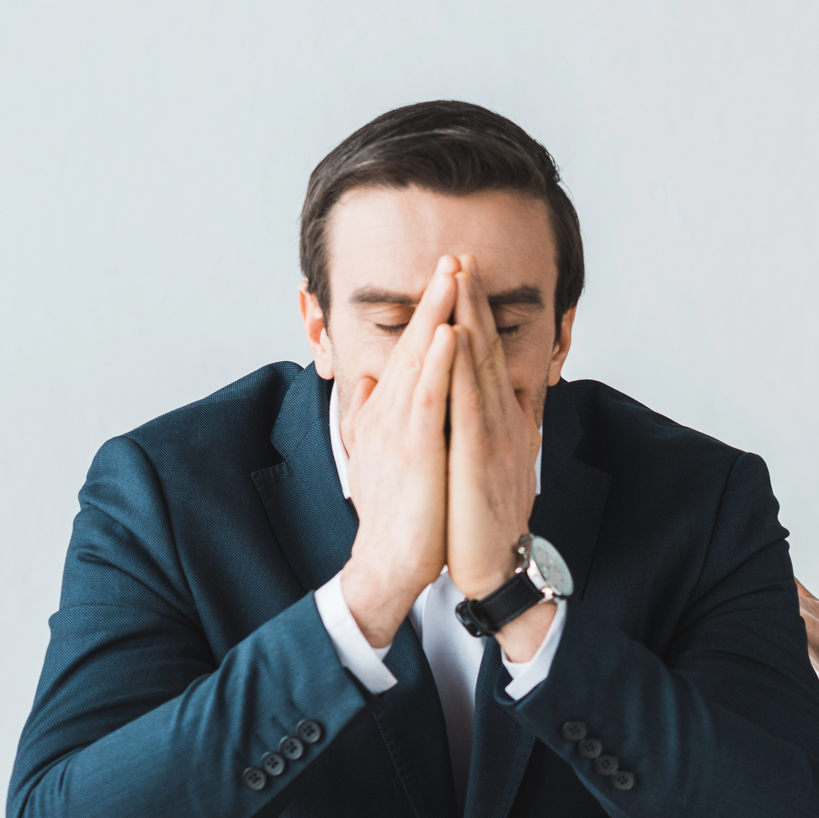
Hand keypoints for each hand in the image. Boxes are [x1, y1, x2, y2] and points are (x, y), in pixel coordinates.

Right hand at [337, 262, 459, 647]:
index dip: (428, 313)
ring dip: (435, 315)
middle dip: (434, 299)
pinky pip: (427, 398)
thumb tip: (366, 385)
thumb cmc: (397, 512)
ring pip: (418, 360)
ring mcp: (397, 429)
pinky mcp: (413, 450)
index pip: (410, 353)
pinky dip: (436, 363)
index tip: (448, 278)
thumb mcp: (381, 454)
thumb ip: (374, 417)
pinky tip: (447, 333)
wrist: (392, 560)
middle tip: (453, 257)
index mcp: (388, 413)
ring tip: (451, 276)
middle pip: (413, 343)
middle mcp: (388, 413)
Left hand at [447, 257, 549, 657]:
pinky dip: (463, 368)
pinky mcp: (479, 458)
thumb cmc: (484, 522)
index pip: (489, 359)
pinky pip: (469, 404)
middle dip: (475, 302)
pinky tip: (454, 338)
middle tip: (463, 256)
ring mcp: (496, 437)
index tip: (465, 278)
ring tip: (460, 279)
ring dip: (470, 319)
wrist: (496, 569)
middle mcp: (505, 422)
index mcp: (502, 423)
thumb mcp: (485, 467)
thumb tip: (471, 404)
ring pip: (482, 367)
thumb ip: (477, 431)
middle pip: (489, 350)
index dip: (477, 317)